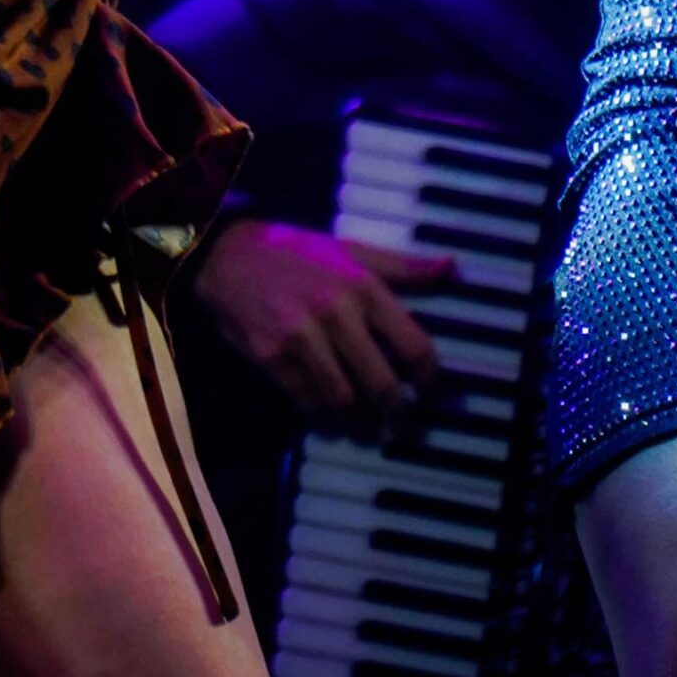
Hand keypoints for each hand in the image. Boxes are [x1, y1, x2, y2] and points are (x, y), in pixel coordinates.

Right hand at [194, 217, 453, 422]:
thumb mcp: (349, 249)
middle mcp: (335, 313)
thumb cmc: (296, 252)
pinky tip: (332, 417)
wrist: (227, 254)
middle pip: (382, 384)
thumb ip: (400, 266)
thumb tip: (449, 268)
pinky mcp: (271, 357)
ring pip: (344, 401)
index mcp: (361, 286)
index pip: (413, 345)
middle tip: (399, 421)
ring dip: (361, 423)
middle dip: (396, 413)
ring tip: (368, 427)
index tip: (426, 391)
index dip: (427, 379)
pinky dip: (324, 418)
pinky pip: (307, 403)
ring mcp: (300, 338)